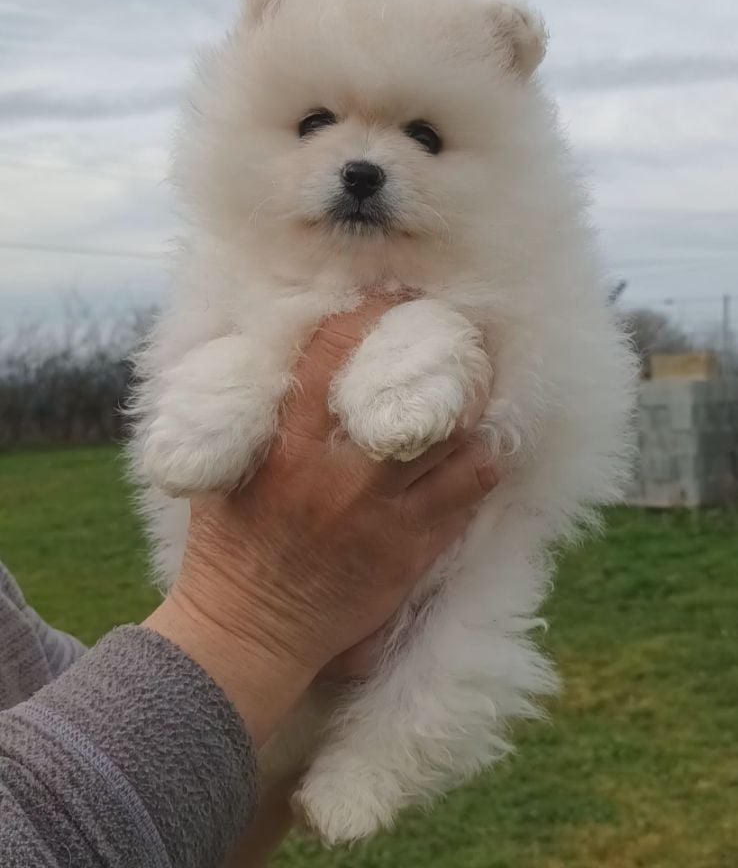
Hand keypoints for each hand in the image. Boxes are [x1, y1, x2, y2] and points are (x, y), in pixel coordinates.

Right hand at [146, 297, 495, 744]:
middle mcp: (341, 476)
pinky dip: (479, 465)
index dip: (367, 319)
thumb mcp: (220, 474)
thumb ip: (250, 421)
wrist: (250, 634)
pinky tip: (481, 448)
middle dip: (443, 357)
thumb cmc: (227, 549)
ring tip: (479, 388)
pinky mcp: (412, 552)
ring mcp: (383, 515)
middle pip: (413, 397)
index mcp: (287, 448)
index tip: (390, 298)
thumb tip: (269, 365)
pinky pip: (466, 496)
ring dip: (472, 411)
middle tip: (459, 337)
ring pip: (454, 444)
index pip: (331, 360)